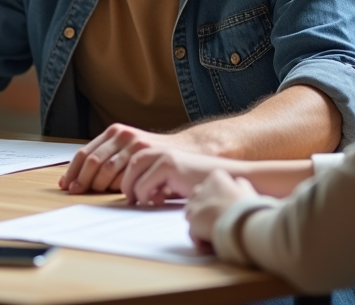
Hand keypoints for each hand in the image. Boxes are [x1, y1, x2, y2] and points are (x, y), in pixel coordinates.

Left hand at [59, 123, 200, 194]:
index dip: (73, 170)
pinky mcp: (153, 156)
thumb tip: (78, 181)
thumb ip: (109, 161)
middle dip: (82, 180)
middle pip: (92, 161)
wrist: (192, 155)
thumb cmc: (157, 160)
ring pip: (107, 170)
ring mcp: (139, 145)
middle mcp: (124, 135)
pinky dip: (124, 190)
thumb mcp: (130, 153)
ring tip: (103, 196)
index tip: (66, 185)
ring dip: (102, 187)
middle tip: (78, 194)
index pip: (85, 152)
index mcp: (116, 132)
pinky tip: (128, 196)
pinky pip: (128, 178)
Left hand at [122, 149, 242, 205]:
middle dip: (126, 184)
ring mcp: (165, 157)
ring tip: (144, 203)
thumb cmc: (203, 185)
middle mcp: (160, 151)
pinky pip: (144, 185)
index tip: (131, 197)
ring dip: (134, 192)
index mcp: (161, 152)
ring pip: (134, 175)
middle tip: (131, 201)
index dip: (128, 178)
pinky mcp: (170, 166)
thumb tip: (138, 197)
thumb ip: (158, 183)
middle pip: (131, 165)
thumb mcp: (176, 181)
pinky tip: (159, 201)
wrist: (228, 178)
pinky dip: (145, 197)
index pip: (134, 162)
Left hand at [185, 170, 257, 249]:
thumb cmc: (249, 208)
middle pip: (198, 198)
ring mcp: (195, 205)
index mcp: (216, 177)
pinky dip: (199, 238)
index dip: (217, 197)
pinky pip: (192, 231)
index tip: (226, 206)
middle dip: (205, 208)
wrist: (245, 223)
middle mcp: (202, 188)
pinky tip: (209, 244)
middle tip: (218, 219)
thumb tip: (237, 183)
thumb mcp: (248, 191)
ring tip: (213, 232)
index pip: (210, 184)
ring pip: (191, 214)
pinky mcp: (193, 222)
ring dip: (200, 223)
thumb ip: (240, 185)